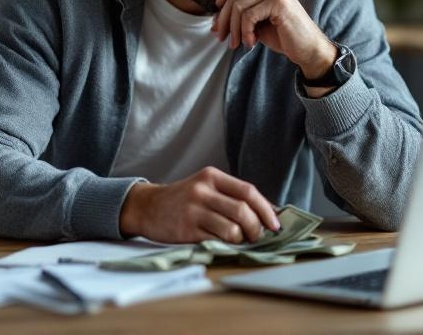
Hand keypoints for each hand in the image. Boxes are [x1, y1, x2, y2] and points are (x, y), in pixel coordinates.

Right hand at [119, 167, 281, 243]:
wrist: (147, 207)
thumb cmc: (184, 199)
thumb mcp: (206, 187)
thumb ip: (232, 196)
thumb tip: (269, 212)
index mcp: (211, 176)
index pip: (248, 191)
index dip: (266, 209)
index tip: (275, 224)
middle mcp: (202, 190)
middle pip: (243, 211)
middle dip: (257, 228)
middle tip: (257, 236)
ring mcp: (193, 210)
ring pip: (232, 229)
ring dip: (242, 239)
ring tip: (239, 240)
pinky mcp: (186, 229)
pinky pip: (216, 240)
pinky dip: (226, 245)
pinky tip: (223, 243)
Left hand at [212, 0, 336, 81]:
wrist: (307, 48)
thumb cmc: (281, 34)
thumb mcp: (256, 21)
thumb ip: (238, 14)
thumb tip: (213, 19)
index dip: (221, 10)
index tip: (218, 29)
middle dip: (224, 21)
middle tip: (222, 39)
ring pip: (238, 7)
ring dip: (235, 30)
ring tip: (238, 44)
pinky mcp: (278, 1)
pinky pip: (248, 16)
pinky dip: (246, 32)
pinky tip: (252, 42)